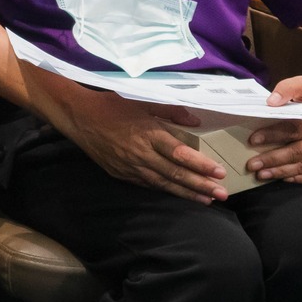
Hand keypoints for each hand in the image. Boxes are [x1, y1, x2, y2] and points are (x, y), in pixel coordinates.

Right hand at [57, 85, 225, 202]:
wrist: (79, 117)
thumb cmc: (111, 105)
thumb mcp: (142, 101)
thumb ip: (170, 111)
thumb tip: (195, 120)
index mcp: (148, 133)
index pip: (180, 154)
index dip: (201, 165)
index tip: (219, 172)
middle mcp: (141, 154)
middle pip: (176, 174)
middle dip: (201, 185)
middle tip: (222, 194)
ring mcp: (130, 167)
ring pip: (163, 184)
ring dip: (187, 193)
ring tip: (207, 200)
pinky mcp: (121, 174)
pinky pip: (148, 185)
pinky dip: (166, 190)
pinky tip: (179, 194)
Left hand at [246, 78, 301, 183]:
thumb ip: (288, 89)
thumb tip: (271, 101)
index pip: (294, 129)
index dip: (273, 135)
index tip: (253, 140)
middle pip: (298, 152)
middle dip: (273, 159)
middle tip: (252, 164)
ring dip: (282, 172)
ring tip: (262, 174)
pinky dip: (300, 179)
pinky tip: (284, 178)